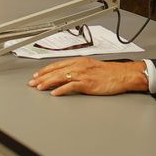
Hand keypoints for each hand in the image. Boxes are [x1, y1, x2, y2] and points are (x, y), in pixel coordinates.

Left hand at [28, 58, 147, 95]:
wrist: (122, 75)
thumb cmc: (109, 72)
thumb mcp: (91, 67)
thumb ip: (78, 69)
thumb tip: (65, 75)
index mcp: (79, 61)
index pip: (57, 65)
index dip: (45, 70)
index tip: (37, 75)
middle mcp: (79, 66)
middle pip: (56, 71)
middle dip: (42, 77)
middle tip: (32, 82)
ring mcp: (82, 75)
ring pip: (60, 77)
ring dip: (47, 83)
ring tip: (38, 87)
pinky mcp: (87, 84)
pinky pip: (70, 86)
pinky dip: (61, 90)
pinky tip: (54, 93)